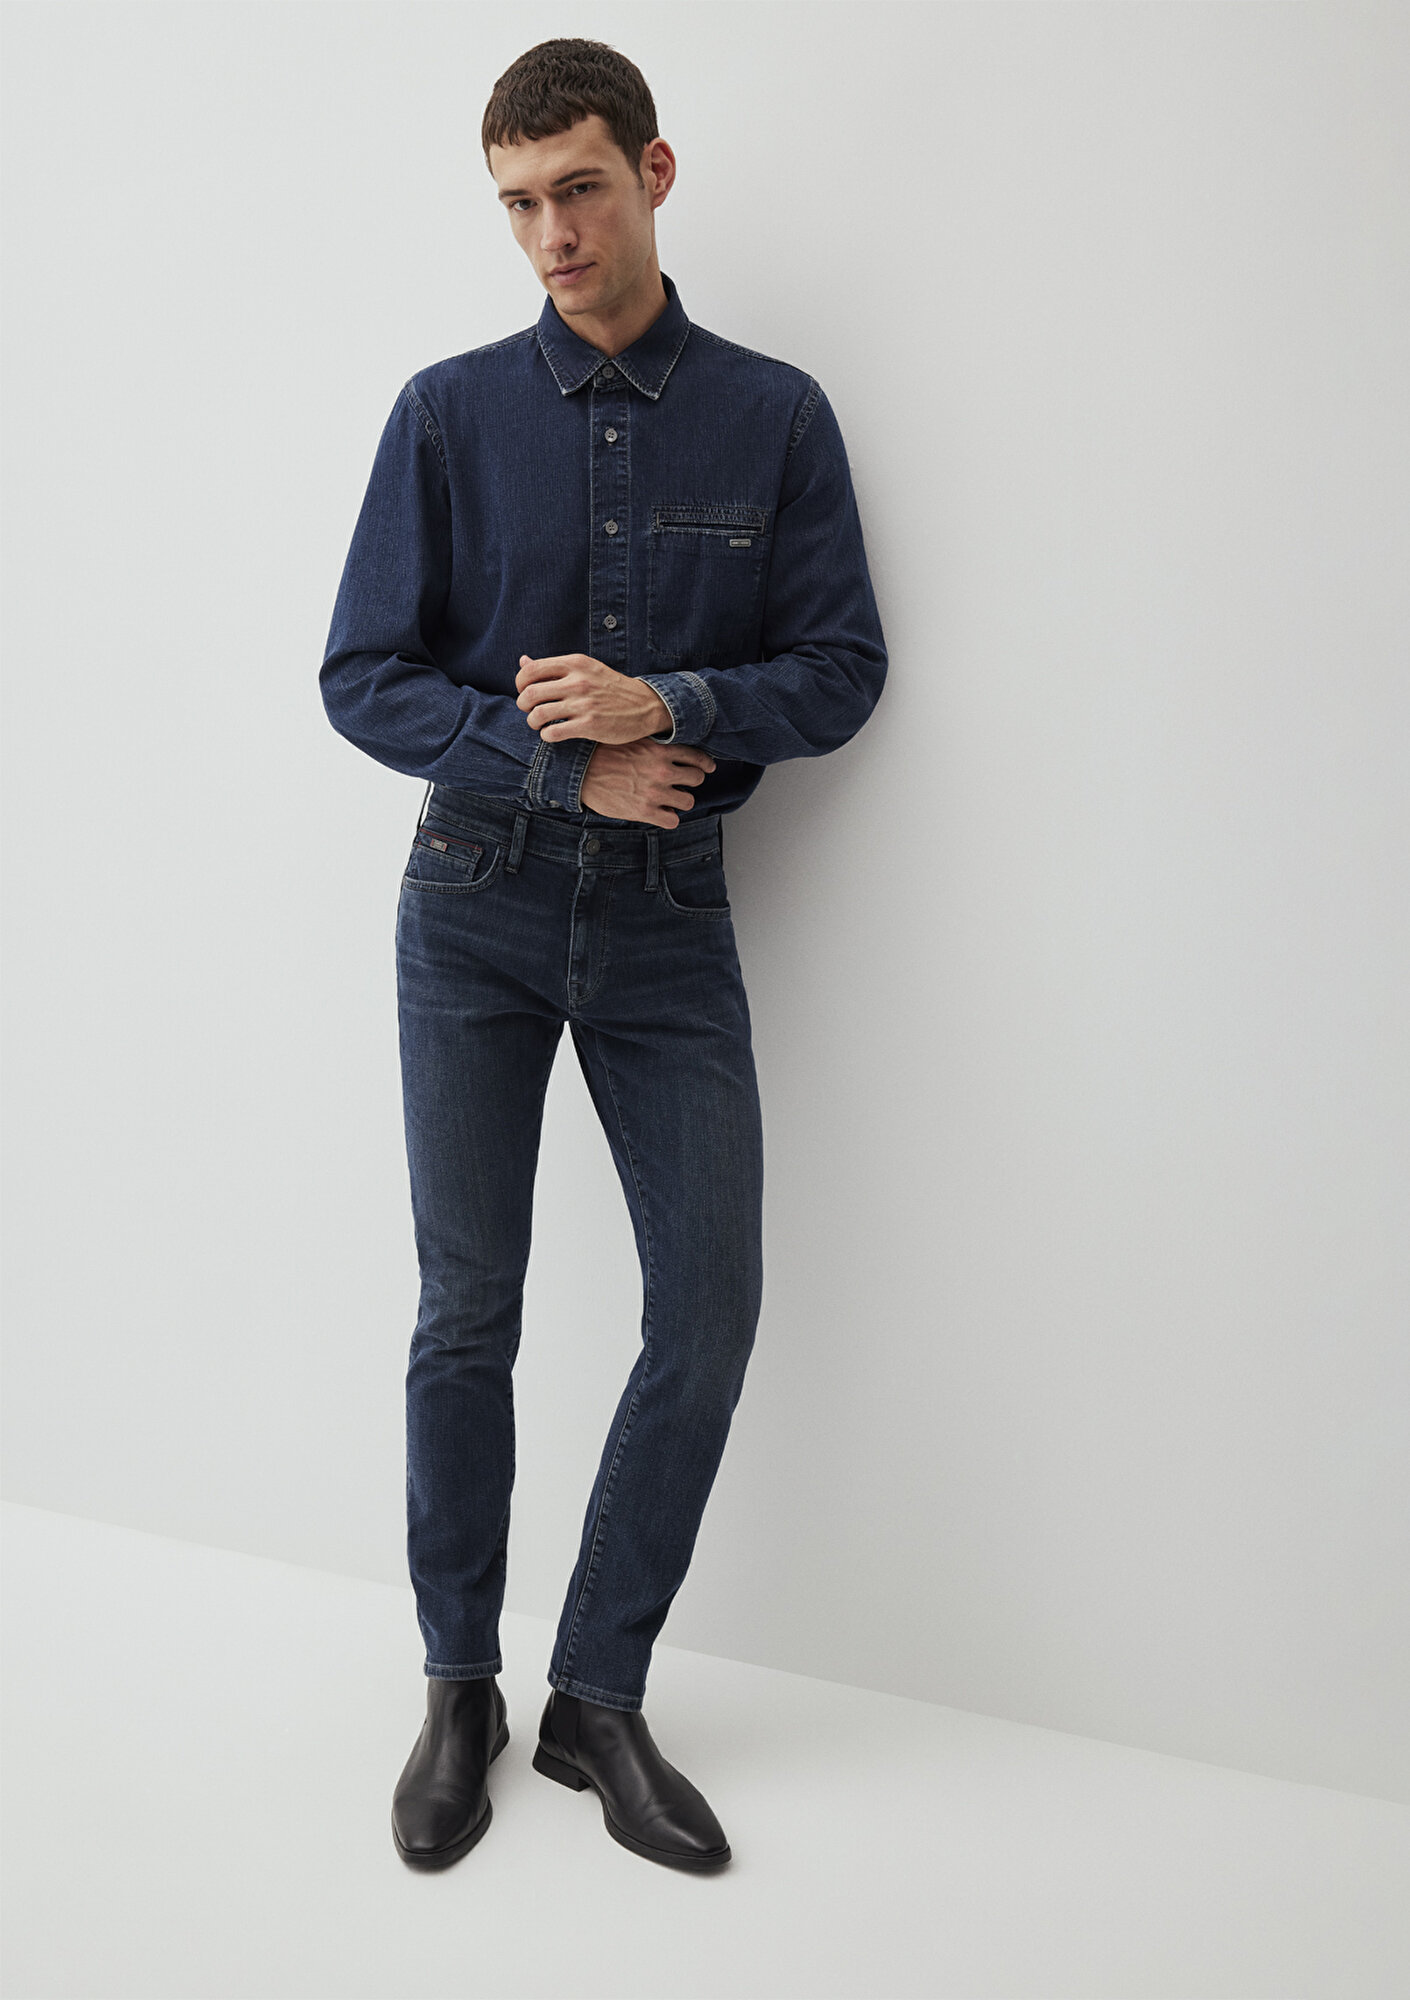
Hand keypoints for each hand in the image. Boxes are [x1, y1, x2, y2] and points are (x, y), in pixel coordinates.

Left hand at [515, 652, 670, 743]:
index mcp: (575, 663)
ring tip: (540, 724)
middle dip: (523, 705)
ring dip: (533, 722)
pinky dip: (546, 735)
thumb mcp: (585, 669)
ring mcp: (584, 704)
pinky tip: (552, 733)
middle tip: (530, 710)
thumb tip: (522, 660)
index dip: (520, 683)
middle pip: (529, 694)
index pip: (531, 670)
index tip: (526, 692)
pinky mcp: (589, 725)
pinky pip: (552, 733)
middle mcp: (578, 681)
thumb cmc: (610, 688)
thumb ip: (553, 667)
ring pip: (538, 714)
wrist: (645, 705)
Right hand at [579, 738, 716, 828]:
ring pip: (688, 801)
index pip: (697, 757)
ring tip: (670, 799)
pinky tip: (660, 812)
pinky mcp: (644, 811)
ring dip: (680, 800)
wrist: (581, 770)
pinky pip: (672, 820)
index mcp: (660, 750)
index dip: (705, 764)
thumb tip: (670, 744)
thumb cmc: (603, 752)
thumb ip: (654, 742)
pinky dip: (669, 817)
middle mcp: (662, 771)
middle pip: (697, 778)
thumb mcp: (632, 737)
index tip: (707, 768)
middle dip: (690, 781)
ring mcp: (654, 792)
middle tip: (680, 782)